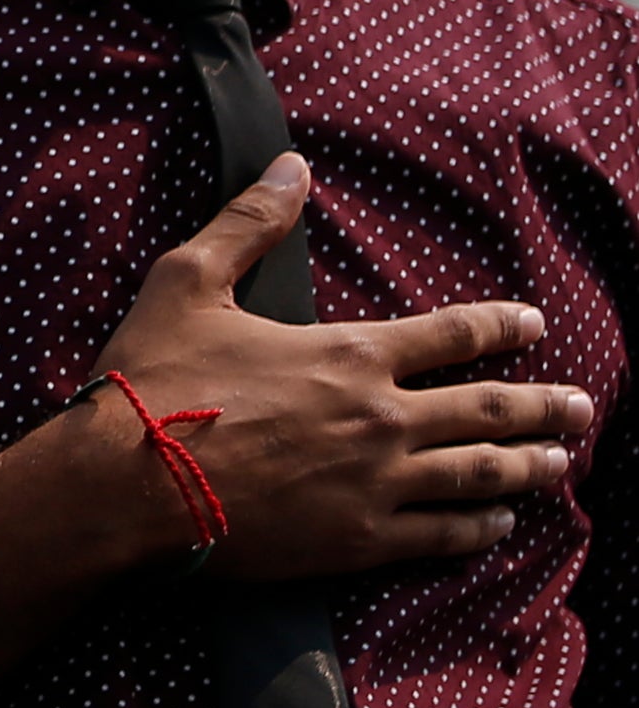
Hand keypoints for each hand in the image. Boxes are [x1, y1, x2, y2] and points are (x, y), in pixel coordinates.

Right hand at [94, 154, 590, 576]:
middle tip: (581, 406)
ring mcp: (378, 484)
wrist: (125, 484)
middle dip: (543, 405)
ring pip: (482, 475)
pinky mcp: (360, 540)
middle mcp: (382, 418)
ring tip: (559, 462)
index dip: (502, 326)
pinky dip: (482, 528)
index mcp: (350, 354)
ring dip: (530, 465)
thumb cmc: (153, 380)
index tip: (536, 324)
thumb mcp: (188, 282)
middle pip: (489, 409)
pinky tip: (500, 523)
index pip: (454, 334)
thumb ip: (249, 224)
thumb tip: (293, 166)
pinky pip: (445, 535)